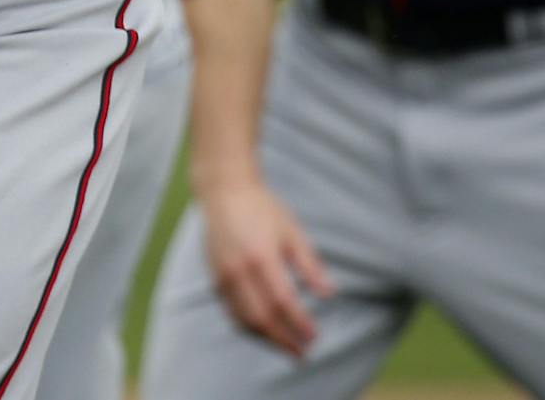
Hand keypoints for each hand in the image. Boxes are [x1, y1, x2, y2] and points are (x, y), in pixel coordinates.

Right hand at [200, 176, 332, 356]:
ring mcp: (223, 276)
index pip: (283, 301)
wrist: (223, 192)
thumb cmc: (263, 209)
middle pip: (262, 318)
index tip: (315, 336)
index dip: (299, 323)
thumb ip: (309, 265)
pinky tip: (266, 333)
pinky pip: (232, 313)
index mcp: (261, 256)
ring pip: (244, 320)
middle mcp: (239, 270)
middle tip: (303, 352)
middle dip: (284, 340)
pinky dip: (250, 329)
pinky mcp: (214, 279)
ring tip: (287, 348)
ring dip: (267, 339)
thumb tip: (329, 294)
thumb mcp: (291, 231)